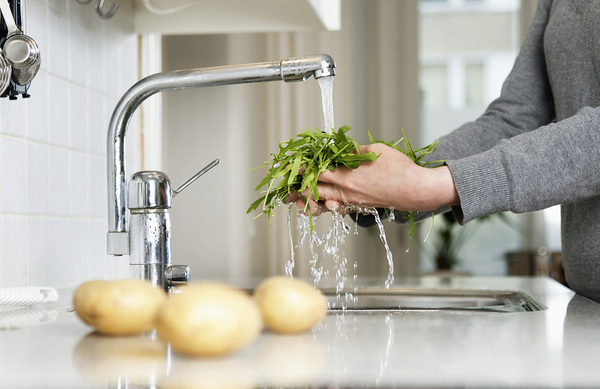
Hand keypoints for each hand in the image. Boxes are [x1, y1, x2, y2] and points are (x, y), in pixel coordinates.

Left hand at [288, 143, 458, 214]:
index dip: (299, 168)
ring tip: (295, 200)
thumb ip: (354, 152)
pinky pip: (337, 207)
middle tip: (285, 189)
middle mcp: (345, 190)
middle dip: (297, 189)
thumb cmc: (398, 168)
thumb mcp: (374, 150)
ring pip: (323, 201)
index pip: (315, 170)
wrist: (415, 190)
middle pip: (314, 190)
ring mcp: (351, 200)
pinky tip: (320, 205)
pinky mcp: (358, 206)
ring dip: (308, 200)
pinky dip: (326, 206)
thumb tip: (341, 150)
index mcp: (346, 174)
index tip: (286, 166)